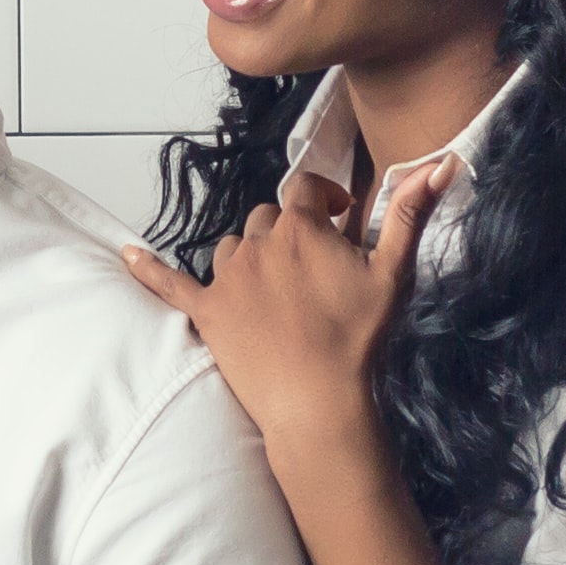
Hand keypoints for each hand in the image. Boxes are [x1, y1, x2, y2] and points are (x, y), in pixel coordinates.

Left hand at [117, 159, 448, 458]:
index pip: (305, 190)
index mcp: (300, 227)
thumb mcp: (392, 272)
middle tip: (313, 265)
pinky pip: (169, 284)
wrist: (317, 402)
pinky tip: (125, 255)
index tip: (341, 217)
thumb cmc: (357, 338)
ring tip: (274, 285)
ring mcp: (227, 278)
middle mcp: (257, 244)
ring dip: (250, 256)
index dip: (325, 199)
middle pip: (268, 218)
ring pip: (232, 248)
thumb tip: (440, 163)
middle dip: (288, 231)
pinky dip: (147, 269)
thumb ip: (410, 213)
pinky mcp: (206, 313)